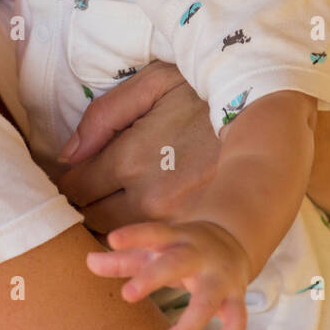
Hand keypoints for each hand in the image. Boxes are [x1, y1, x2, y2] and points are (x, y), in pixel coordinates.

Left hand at [54, 62, 219, 234]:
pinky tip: (139, 223)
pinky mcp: (196, 230)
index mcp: (131, 157)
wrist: (266, 113)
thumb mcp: (152, 85)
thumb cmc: (204, 92)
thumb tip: (67, 155)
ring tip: (108, 209)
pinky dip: (139, 239)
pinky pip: (153, 245)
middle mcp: (148, 196)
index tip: (63, 178)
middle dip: (82, 206)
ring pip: (120, 238)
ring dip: (107, 226)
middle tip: (83, 193)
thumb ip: (103, 117)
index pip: (75, 187)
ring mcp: (175, 219)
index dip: (62, 183)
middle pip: (91, 218)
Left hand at [86, 220, 250, 329]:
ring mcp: (218, 276)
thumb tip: (89, 261)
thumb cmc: (183, 250)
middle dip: (154, 276)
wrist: (232, 241)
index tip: (112, 240)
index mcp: (174, 240)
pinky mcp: (235, 295)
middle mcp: (197, 255)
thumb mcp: (154, 250)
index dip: (133, 235)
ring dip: (191, 321)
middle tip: (129, 295)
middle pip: (176, 262)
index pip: (152, 233)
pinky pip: (237, 316)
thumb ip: (123, 259)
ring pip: (208, 298)